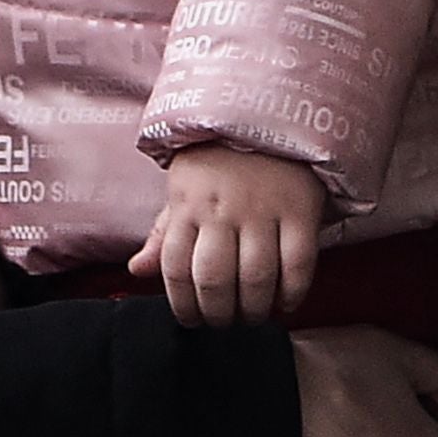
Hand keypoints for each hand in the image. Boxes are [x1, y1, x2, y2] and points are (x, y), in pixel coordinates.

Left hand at [136, 144, 324, 327]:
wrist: (272, 113)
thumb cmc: (220, 162)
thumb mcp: (184, 190)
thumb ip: (163, 235)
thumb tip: (137, 271)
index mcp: (188, 205)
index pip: (174, 268)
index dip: (182, 305)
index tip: (193, 321)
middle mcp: (222, 208)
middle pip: (213, 280)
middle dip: (218, 315)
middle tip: (225, 323)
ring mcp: (263, 208)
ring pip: (256, 278)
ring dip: (254, 310)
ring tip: (254, 316)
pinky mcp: (300, 208)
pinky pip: (298, 264)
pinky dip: (292, 293)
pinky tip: (286, 303)